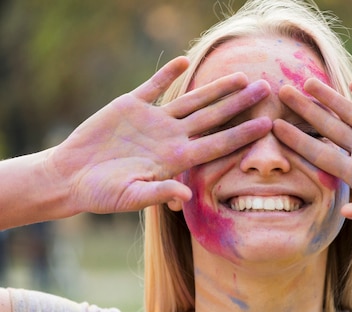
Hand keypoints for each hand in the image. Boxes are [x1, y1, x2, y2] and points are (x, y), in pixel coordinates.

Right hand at [46, 56, 271, 213]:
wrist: (71, 177)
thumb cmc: (102, 194)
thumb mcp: (131, 196)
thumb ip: (159, 193)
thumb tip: (185, 196)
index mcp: (176, 159)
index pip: (218, 144)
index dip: (243, 134)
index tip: (268, 124)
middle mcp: (171, 138)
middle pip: (213, 117)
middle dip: (240, 104)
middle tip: (266, 89)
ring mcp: (153, 121)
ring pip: (191, 100)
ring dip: (215, 88)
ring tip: (241, 76)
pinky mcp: (130, 106)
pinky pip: (153, 87)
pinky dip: (167, 74)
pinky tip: (184, 62)